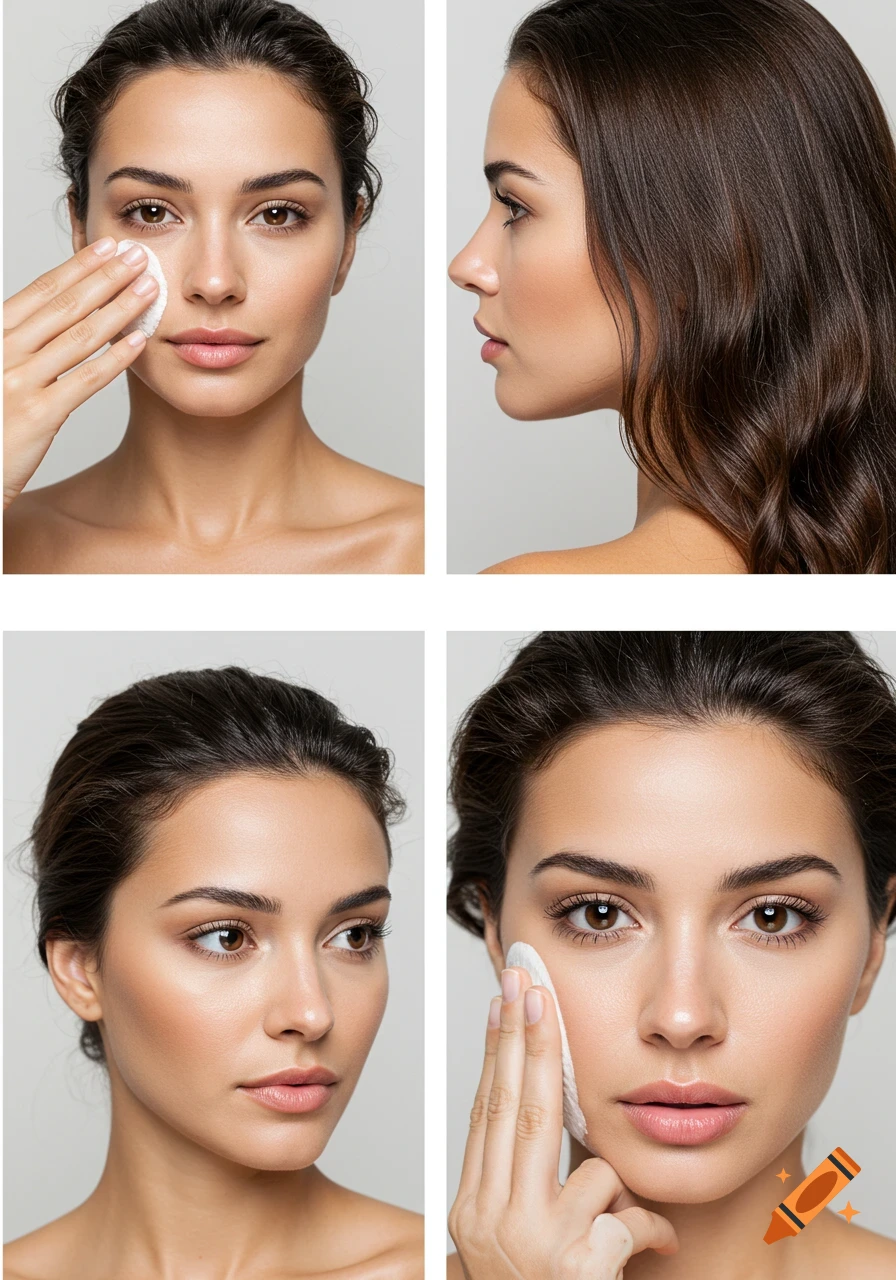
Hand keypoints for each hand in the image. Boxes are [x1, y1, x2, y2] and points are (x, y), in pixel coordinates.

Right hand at [3, 238, 157, 507]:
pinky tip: (139, 341)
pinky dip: (116, 358)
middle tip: (140, 256)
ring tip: (149, 289)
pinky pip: (86, 380)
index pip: (42, 292)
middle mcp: (4, 351)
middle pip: (65, 306)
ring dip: (119, 308)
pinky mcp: (39, 414)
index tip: (108, 247)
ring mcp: (21, 382)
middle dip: (107, 276)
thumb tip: (50, 320)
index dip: (78, 266)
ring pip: (80, 336)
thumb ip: (17, 343)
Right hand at [448, 965, 677, 1278]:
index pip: (486, 1113)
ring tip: (620, 1226)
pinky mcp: (578, 1270)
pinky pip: (628, 1217)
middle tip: (531, 985)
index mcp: (472, 1212)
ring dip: (616, 1183)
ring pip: (586, 1164)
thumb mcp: (518, 1245)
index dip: (498, 1053)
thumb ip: (529, 1186)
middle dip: (528, 1040)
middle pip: (517, 1111)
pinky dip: (651, 1229)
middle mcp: (491, 1223)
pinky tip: (656, 1253)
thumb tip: (557, 1118)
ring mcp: (531, 1246)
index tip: (505, 1002)